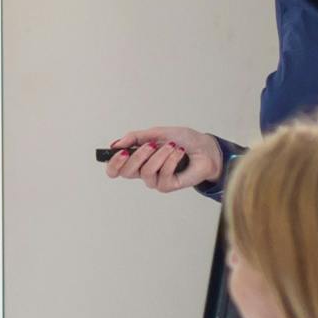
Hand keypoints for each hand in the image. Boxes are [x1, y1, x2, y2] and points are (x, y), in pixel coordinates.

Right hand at [102, 126, 227, 192]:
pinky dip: (171, 160)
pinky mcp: (167, 186)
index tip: (120, 151)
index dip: (113, 163)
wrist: (204, 148)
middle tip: (151, 144)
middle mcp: (143, 171)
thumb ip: (135, 137)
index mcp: (137, 159)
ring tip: (172, 146)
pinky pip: (162, 175)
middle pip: (126, 172)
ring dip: (159, 156)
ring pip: (145, 172)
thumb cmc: (183, 140)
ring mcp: (155, 180)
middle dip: (137, 156)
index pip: (116, 169)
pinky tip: (179, 153)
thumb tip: (116, 144)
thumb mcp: (156, 132)